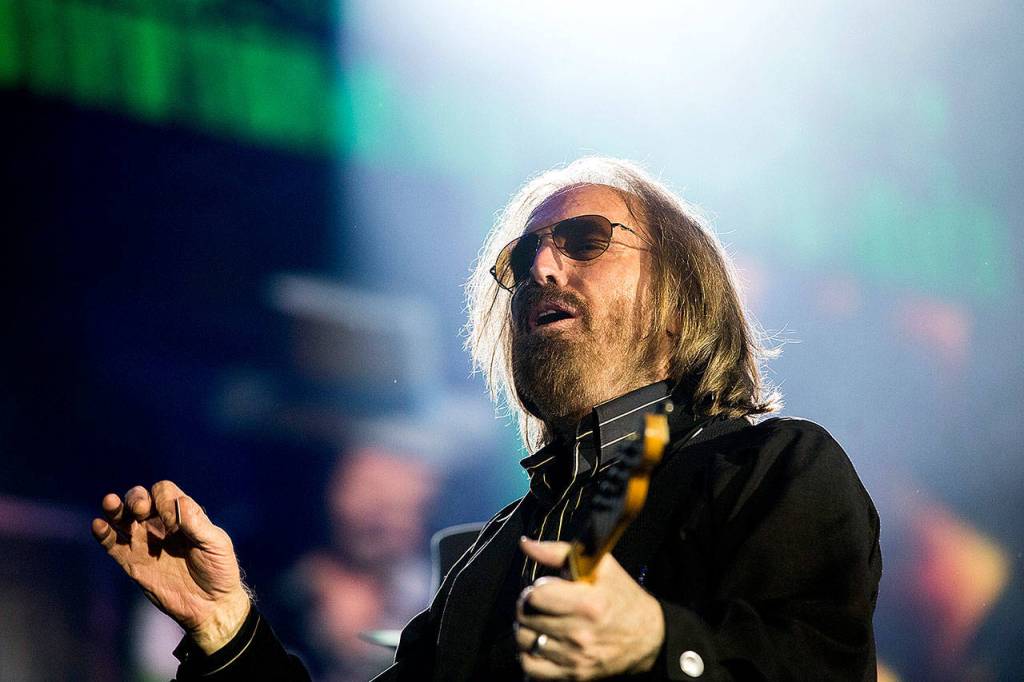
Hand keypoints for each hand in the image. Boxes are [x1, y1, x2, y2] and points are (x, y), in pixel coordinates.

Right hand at [91, 480, 250, 653]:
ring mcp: (145, 543)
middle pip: (140, 499)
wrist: (210, 605)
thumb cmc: (219, 570)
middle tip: (141, 510)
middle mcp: (161, 525)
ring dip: (115, 509)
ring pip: (123, 519)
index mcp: (183, 515)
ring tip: (111, 502)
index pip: (164, 492)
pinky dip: (104, 534)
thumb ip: (197, 525)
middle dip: (136, 498)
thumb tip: (179, 502)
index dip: (164, 501)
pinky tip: (98, 526)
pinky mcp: (133, 563)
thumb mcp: (215, 545)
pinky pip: (113, 545)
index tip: (173, 524)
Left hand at [515, 538, 664, 679]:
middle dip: (528, 607)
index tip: (542, 590)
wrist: (649, 637)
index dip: (534, 590)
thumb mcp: (600, 566)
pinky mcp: (574, 675)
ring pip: (525, 641)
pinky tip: (540, 643)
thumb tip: (526, 545)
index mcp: (588, 603)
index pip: (536, 596)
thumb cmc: (623, 598)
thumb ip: (558, 552)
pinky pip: (531, 667)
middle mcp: (580, 633)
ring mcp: (576, 657)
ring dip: (526, 629)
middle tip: (540, 605)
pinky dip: (529, 654)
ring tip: (539, 622)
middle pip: (526, 618)